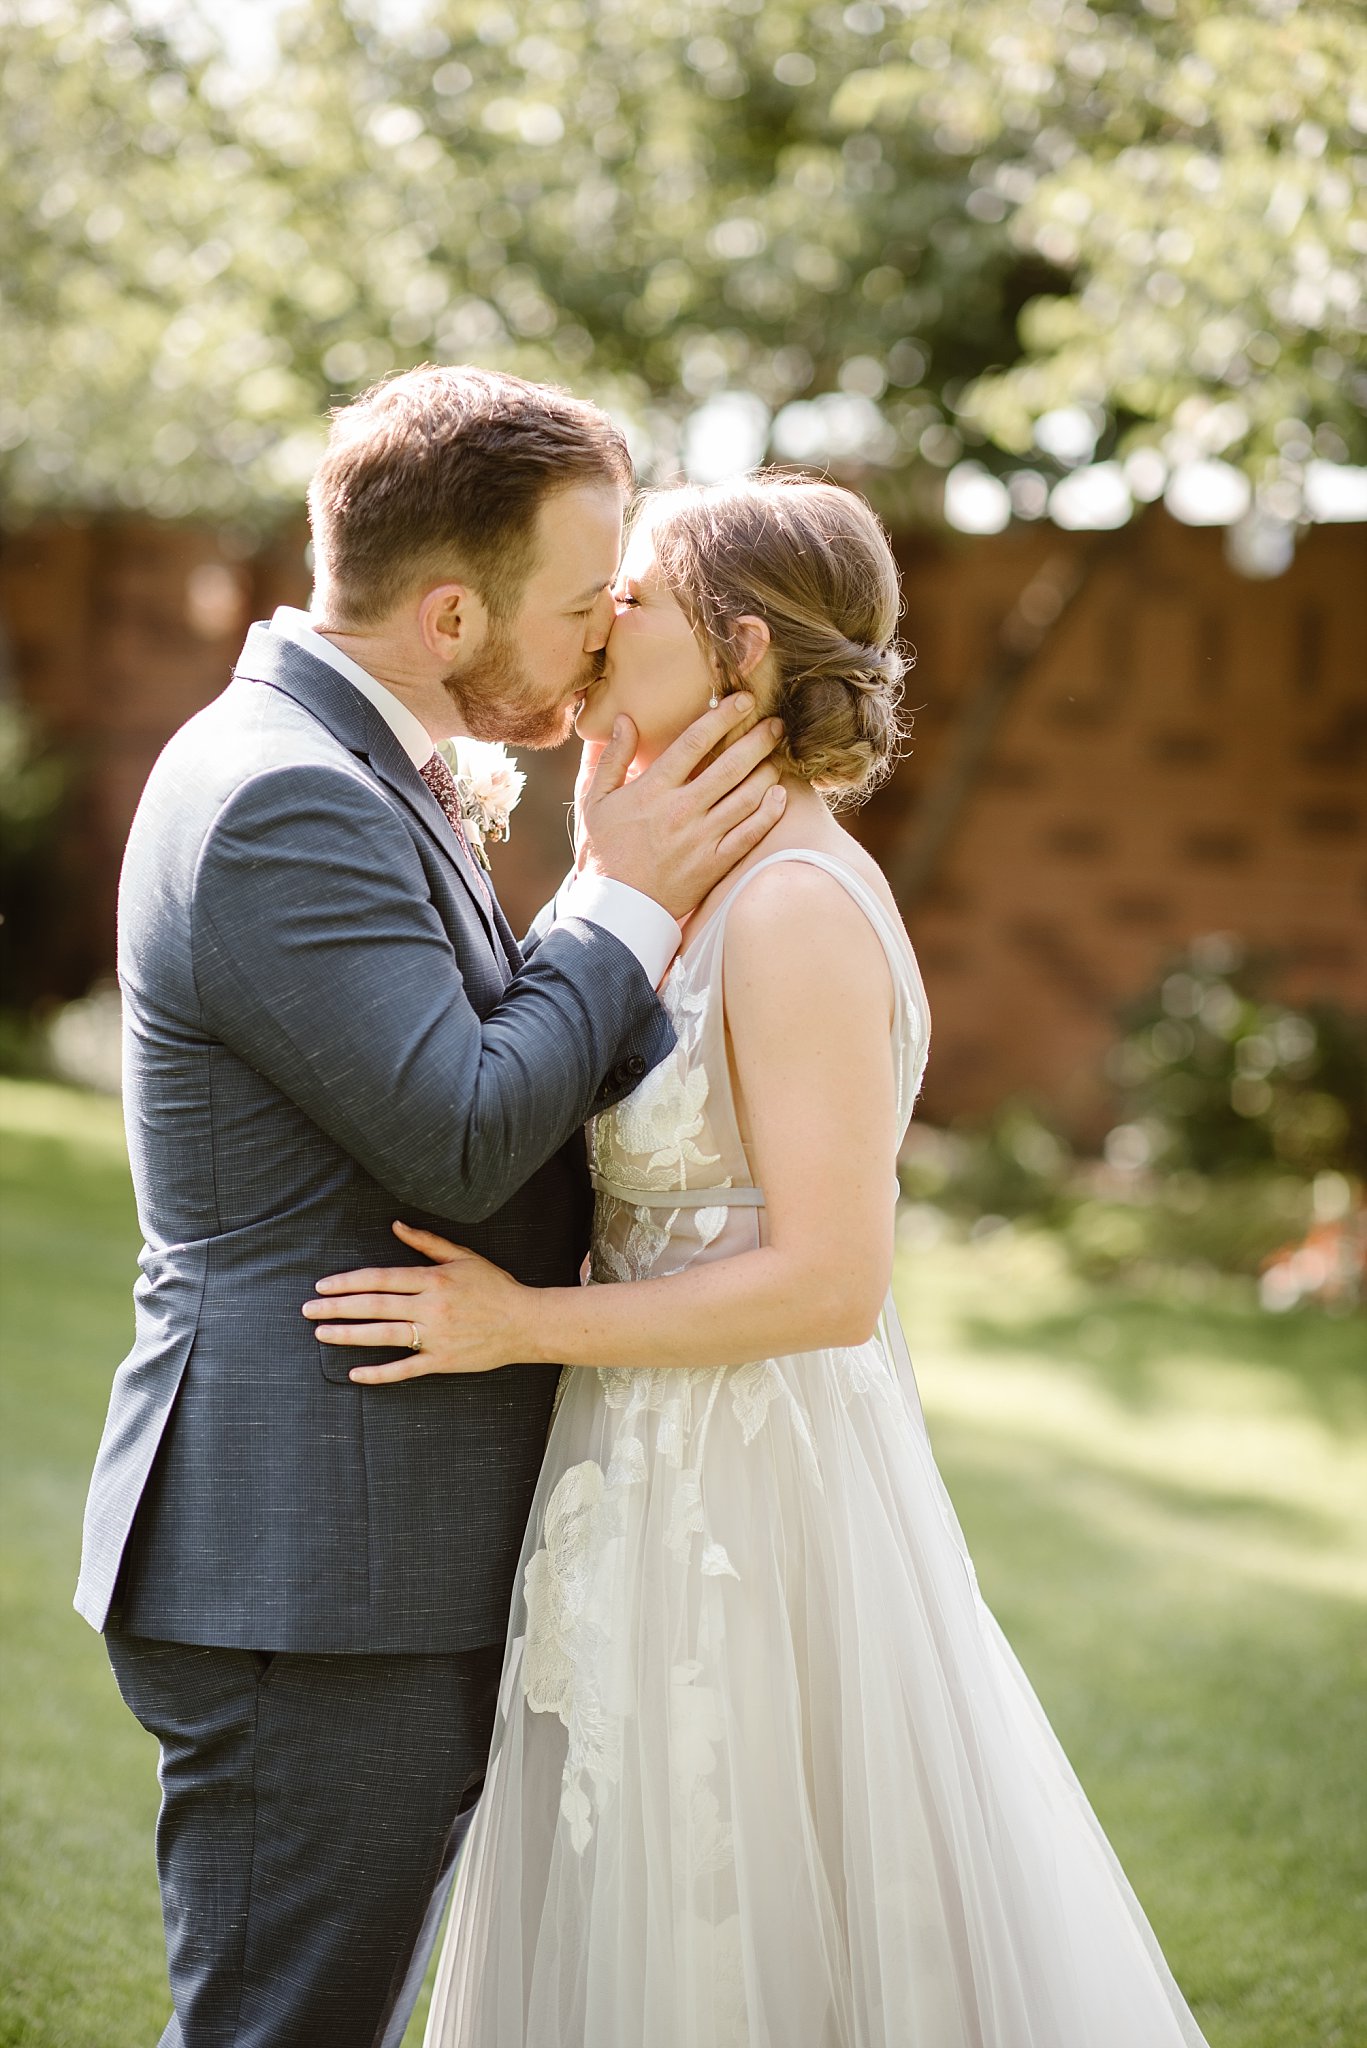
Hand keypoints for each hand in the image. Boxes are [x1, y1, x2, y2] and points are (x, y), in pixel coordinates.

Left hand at [303, 1221, 534, 1382]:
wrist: (526, 1323)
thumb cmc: (495, 1287)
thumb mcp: (464, 1257)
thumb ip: (427, 1242)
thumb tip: (396, 1225)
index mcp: (433, 1279)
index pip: (380, 1279)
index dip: (348, 1282)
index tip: (323, 1286)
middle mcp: (431, 1307)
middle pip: (375, 1306)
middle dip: (337, 1307)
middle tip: (308, 1310)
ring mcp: (435, 1336)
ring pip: (384, 1336)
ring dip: (349, 1335)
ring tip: (321, 1333)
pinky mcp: (442, 1361)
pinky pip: (405, 1369)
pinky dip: (379, 1373)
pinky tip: (355, 1373)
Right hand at [579, 696, 787, 919]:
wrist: (616, 910)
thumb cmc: (603, 853)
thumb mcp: (593, 802)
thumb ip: (609, 759)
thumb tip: (624, 720)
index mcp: (652, 790)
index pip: (694, 742)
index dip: (723, 716)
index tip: (743, 699)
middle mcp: (681, 811)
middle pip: (730, 765)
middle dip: (758, 739)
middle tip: (777, 723)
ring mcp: (701, 839)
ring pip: (746, 797)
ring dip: (767, 771)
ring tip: (778, 755)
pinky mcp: (715, 865)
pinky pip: (750, 834)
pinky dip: (769, 812)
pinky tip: (780, 795)